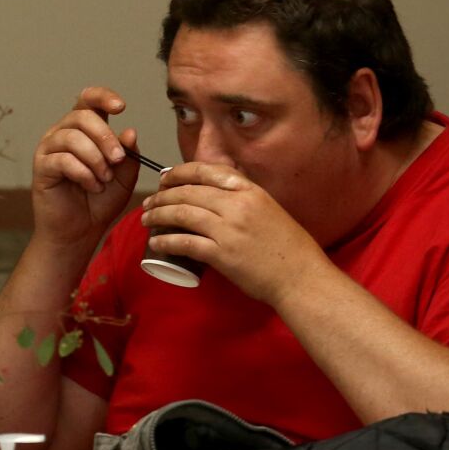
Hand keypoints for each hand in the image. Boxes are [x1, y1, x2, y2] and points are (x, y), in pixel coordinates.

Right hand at [31, 86, 142, 251]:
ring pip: (72, 137)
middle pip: (82, 116)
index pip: (88, 100)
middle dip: (105, 137)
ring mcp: (49, 149)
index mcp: (83, 130)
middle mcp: (63, 133)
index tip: (121, 107)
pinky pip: (63, 160)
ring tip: (104, 180)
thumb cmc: (100, 201)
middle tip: (118, 160)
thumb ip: (129, 154)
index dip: (103, 97)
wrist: (81, 231)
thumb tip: (129, 131)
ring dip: (95, 159)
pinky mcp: (41, 167)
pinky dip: (84, 173)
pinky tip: (92, 186)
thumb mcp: (125, 176)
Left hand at [141, 163, 329, 305]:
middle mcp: (237, 205)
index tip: (165, 178)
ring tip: (145, 220)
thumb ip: (244, 199)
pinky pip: (185, 243)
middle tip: (149, 203)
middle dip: (162, 196)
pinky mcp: (222, 254)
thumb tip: (215, 194)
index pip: (206, 171)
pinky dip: (166, 241)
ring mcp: (229, 229)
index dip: (180, 172)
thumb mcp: (269, 209)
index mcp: (250, 191)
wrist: (302, 278)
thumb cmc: (288, 248)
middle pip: (188, 192)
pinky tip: (155, 242)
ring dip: (158, 215)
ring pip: (182, 214)